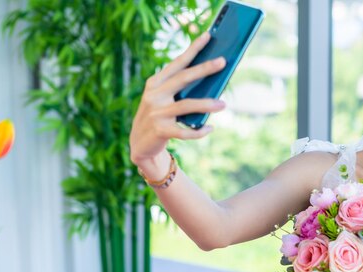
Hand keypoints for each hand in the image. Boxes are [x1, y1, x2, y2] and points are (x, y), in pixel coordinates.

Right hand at [129, 31, 226, 169]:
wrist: (139, 145)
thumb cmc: (159, 118)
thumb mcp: (164, 101)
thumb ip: (181, 92)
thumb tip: (211, 83)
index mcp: (155, 83)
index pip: (177, 63)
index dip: (193, 49)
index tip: (208, 36)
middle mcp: (154, 95)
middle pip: (183, 78)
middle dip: (204, 69)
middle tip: (222, 61)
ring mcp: (156, 113)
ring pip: (186, 105)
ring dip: (207, 104)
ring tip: (223, 104)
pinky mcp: (160, 130)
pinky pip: (185, 131)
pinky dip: (199, 131)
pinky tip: (210, 129)